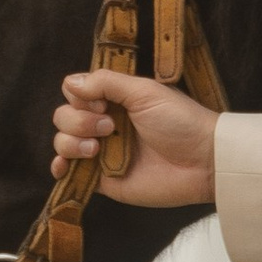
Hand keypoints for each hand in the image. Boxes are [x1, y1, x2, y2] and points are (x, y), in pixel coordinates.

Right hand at [51, 68, 217, 205]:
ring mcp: (102, 152)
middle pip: (64, 116)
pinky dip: (59, 166)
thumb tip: (71, 83)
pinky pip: (68, 171)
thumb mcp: (144, 91)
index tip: (101, 102)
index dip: (80, 97)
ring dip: (71, 142)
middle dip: (78, 120)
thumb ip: (106, 83)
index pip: (75, 92)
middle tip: (109, 126)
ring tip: (97, 148)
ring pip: (62, 141)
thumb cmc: (180, 122)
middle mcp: (105, 123)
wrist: (202, 162)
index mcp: (115, 100)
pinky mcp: (102, 179)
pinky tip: (65, 165)